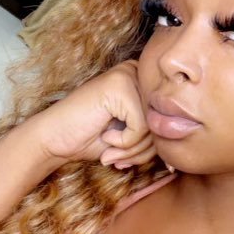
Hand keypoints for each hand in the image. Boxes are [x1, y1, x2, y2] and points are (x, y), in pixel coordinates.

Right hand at [28, 60, 156, 169]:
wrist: (53, 140)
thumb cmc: (89, 139)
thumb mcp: (130, 138)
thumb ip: (153, 137)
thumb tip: (180, 154)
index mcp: (140, 81)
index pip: (165, 117)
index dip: (150, 146)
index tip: (129, 159)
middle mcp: (136, 73)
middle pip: (161, 120)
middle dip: (143, 150)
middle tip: (119, 160)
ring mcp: (127, 75)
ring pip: (153, 124)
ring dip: (133, 149)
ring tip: (112, 151)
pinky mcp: (119, 85)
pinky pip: (140, 125)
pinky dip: (124, 141)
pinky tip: (105, 136)